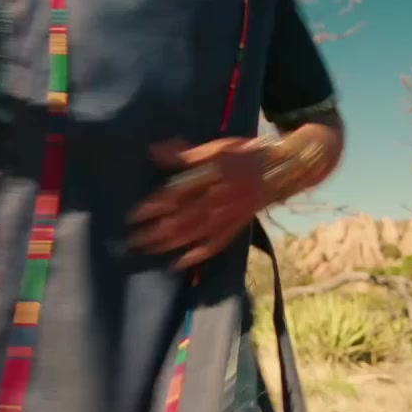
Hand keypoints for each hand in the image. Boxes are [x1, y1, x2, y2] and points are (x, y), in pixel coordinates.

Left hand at [128, 137, 269, 270]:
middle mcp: (216, 201)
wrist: (279, 171)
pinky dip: (196, 256)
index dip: (153, 207)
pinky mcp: (234, 228)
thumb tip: (152, 152)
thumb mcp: (213, 148)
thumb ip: (183, 154)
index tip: (133, 216)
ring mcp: (226, 218)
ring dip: (168, 244)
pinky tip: (179, 263)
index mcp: (209, 178)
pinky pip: (213, 246)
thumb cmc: (243, 156)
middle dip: (154, 232)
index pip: (174, 196)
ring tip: (147, 250)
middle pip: (180, 220)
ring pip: (192, 235)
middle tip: (132, 241)